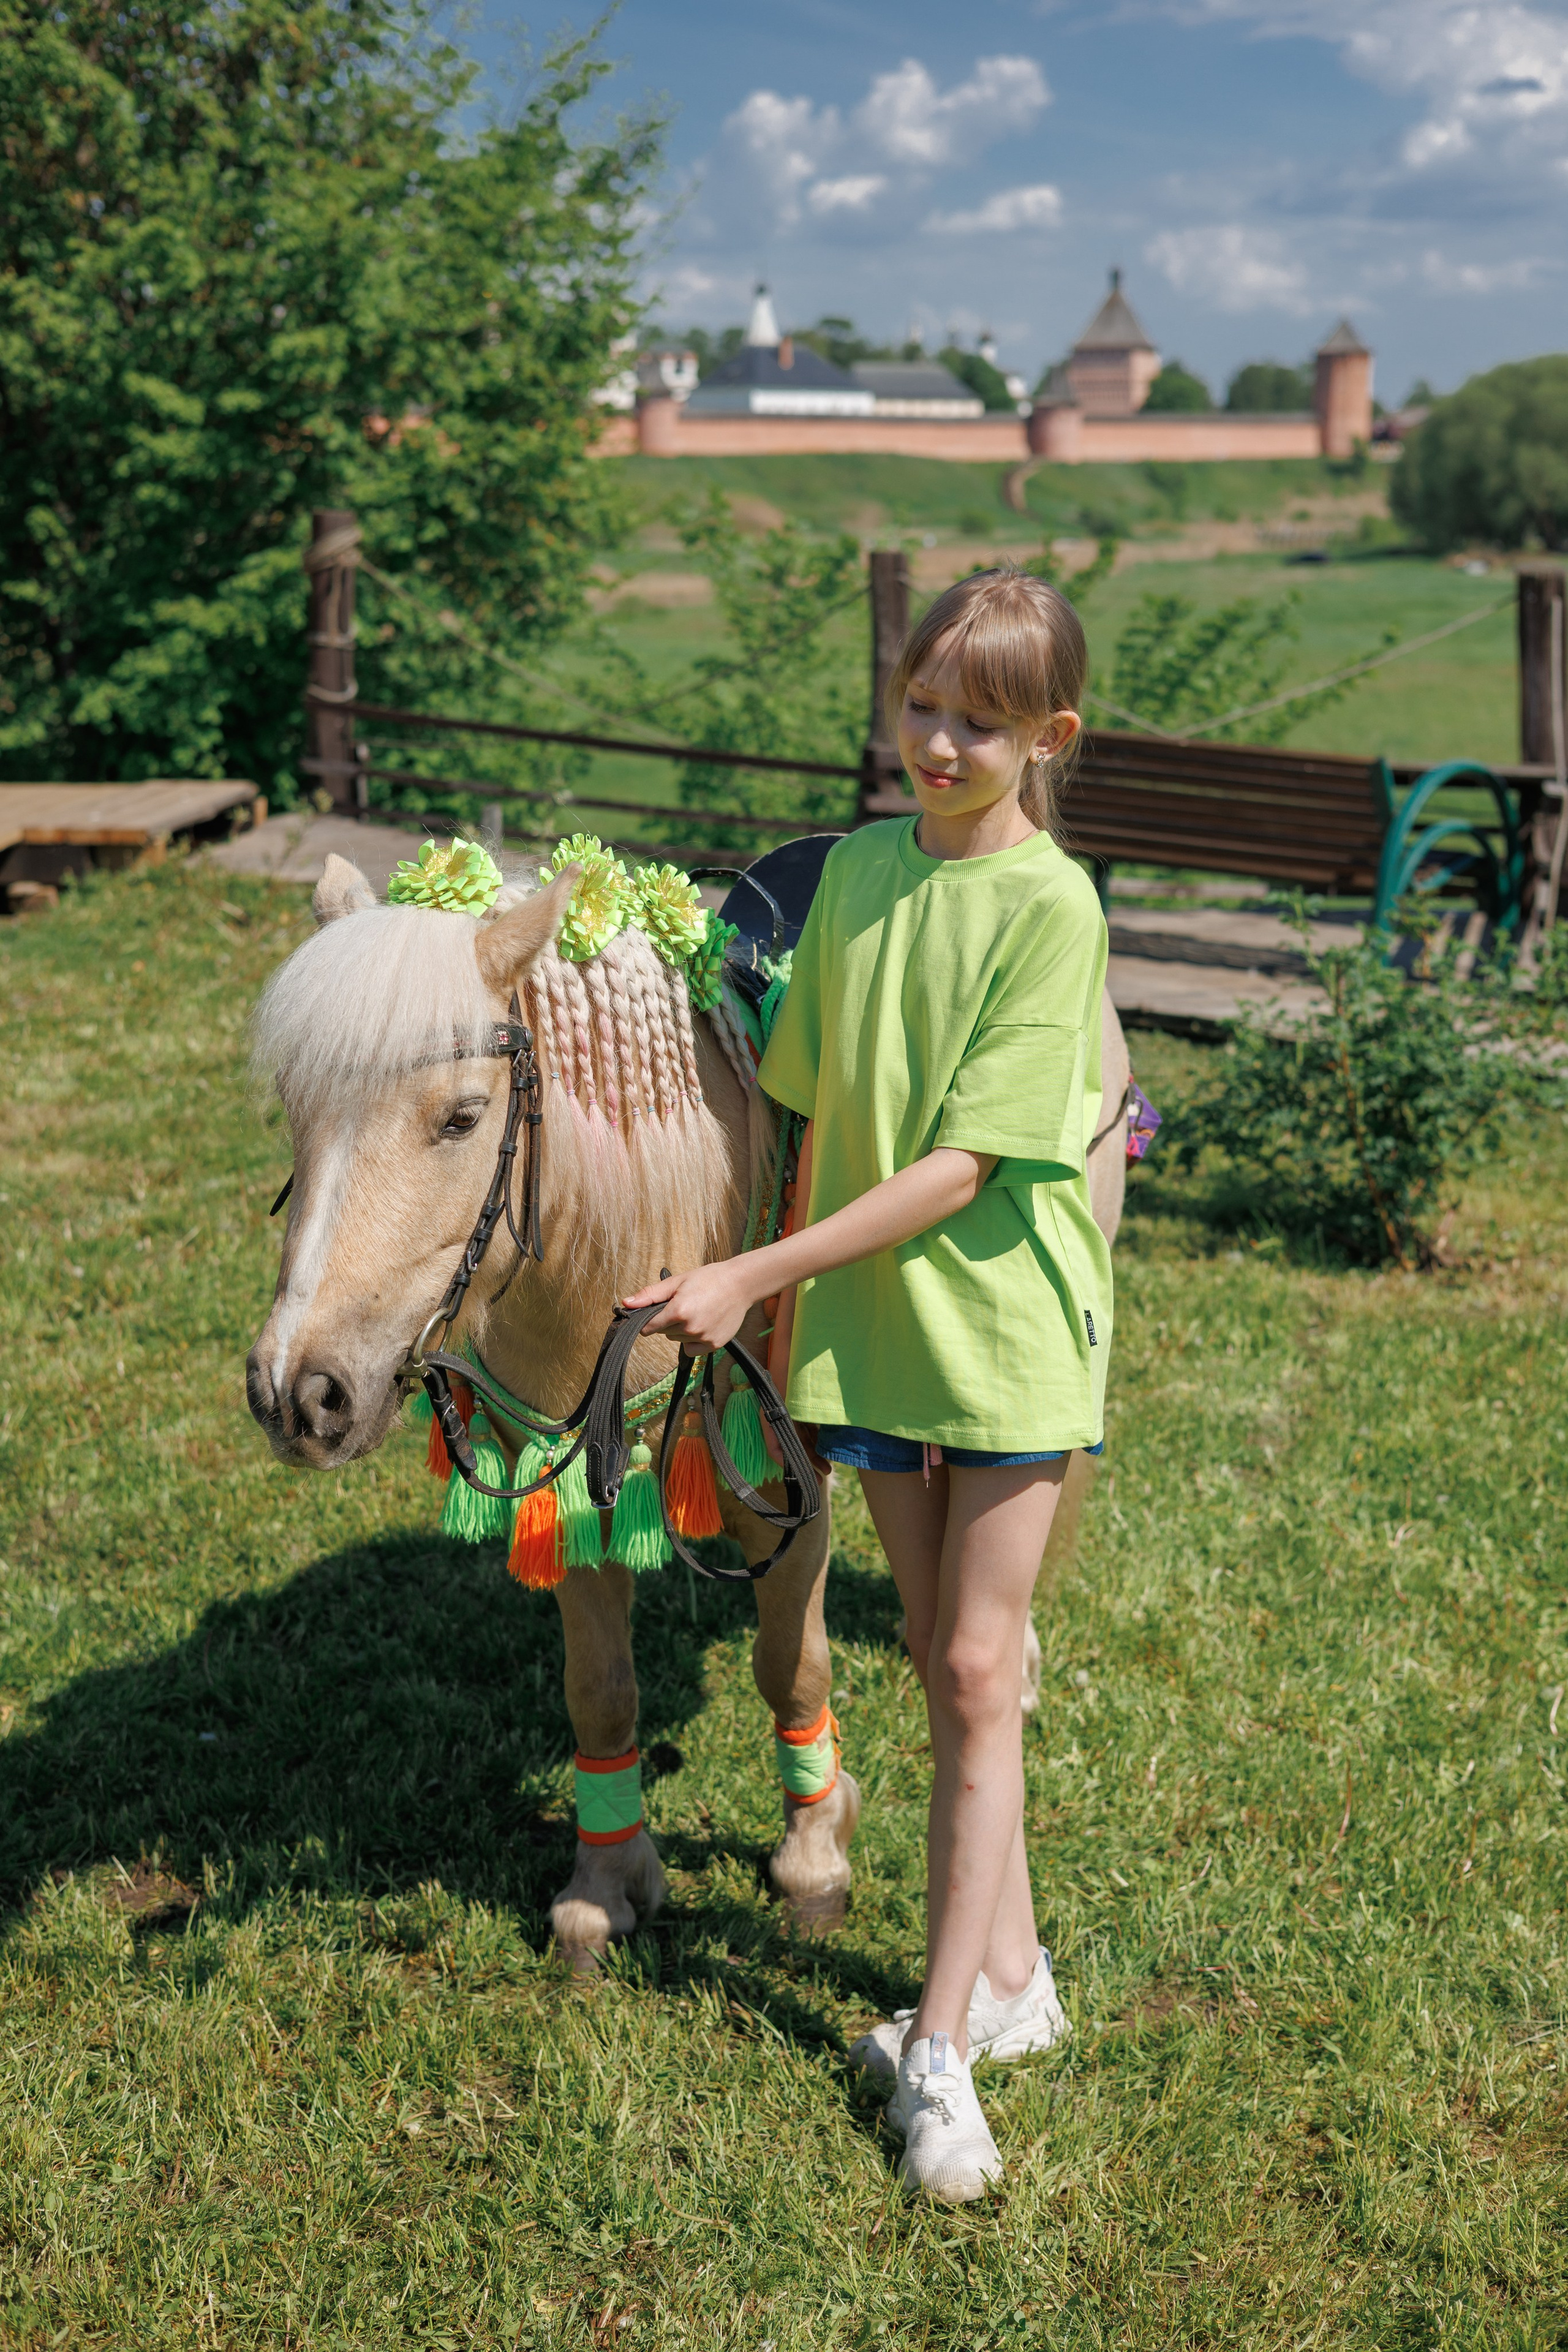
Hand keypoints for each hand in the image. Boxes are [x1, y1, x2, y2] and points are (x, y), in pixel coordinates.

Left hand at [623, 1260, 754, 1351]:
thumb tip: (626, 1303)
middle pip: (664, 1333)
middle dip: (668, 1321)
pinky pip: (692, 1349)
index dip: (649, 1320)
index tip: (658, 1313)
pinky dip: (693, 1340)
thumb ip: (650, 1295)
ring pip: (677, 1340)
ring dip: (681, 1330)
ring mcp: (703, 1338)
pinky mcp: (714, 1345)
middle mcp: (690, 1327)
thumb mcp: (677, 1282)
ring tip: (697, 1312)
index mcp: (678, 1310)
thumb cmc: (709, 1279)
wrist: (740, 1284)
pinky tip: (703, 1324)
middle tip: (685, 1305)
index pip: (649, 1327)